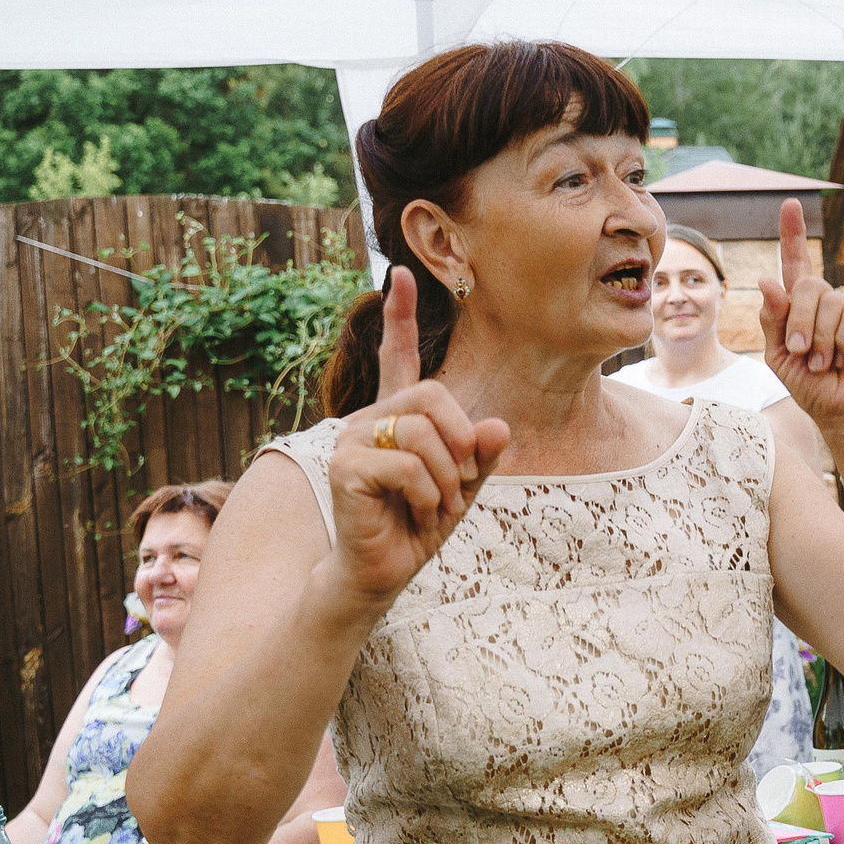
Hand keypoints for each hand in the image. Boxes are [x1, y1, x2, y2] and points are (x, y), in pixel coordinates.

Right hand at [325, 267, 512, 604]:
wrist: (382, 570)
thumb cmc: (417, 526)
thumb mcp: (462, 487)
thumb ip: (480, 455)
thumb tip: (497, 425)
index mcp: (397, 416)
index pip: (397, 356)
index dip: (398, 316)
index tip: (398, 273)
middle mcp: (370, 417)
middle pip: (435, 399)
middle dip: (461, 445)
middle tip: (456, 484)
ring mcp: (353, 438)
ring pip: (424, 433)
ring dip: (447, 478)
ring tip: (435, 505)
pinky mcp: (346, 465)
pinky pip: (409, 465)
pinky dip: (428, 495)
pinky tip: (416, 512)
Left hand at [762, 198, 843, 429]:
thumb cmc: (814, 388)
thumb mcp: (779, 356)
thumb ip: (772, 319)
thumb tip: (768, 279)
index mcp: (802, 307)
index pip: (796, 264)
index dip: (792, 234)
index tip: (790, 204)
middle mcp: (829, 301)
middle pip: (806, 284)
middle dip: (797, 321)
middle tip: (800, 353)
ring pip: (829, 301)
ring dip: (820, 340)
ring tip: (825, 364)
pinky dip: (842, 341)